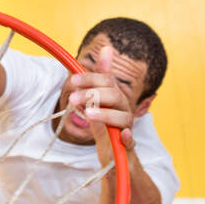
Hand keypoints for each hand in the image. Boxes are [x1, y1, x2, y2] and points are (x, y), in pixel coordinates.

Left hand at [67, 45, 135, 166]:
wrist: (114, 153)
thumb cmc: (105, 125)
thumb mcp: (97, 102)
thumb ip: (98, 80)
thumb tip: (106, 49)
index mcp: (116, 97)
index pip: (107, 81)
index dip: (91, 78)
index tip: (73, 80)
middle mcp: (123, 109)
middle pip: (114, 96)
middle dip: (93, 95)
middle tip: (73, 99)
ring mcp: (126, 127)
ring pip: (123, 117)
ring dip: (106, 114)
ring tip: (88, 114)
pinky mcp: (127, 145)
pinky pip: (131, 141)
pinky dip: (128, 137)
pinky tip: (123, 134)